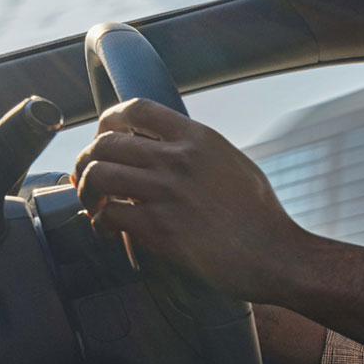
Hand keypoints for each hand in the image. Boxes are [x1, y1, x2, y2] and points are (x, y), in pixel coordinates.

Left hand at [72, 98, 307, 302]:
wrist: (276, 255)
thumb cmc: (261, 216)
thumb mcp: (236, 165)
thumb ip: (200, 152)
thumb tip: (167, 147)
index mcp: (200, 139)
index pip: (137, 109)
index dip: (109, 120)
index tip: (105, 136)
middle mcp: (180, 159)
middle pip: (106, 142)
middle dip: (88, 160)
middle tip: (90, 177)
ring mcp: (168, 193)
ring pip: (99, 175)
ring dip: (87, 191)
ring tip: (96, 204)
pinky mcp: (160, 228)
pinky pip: (109, 215)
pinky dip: (100, 222)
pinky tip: (109, 229)